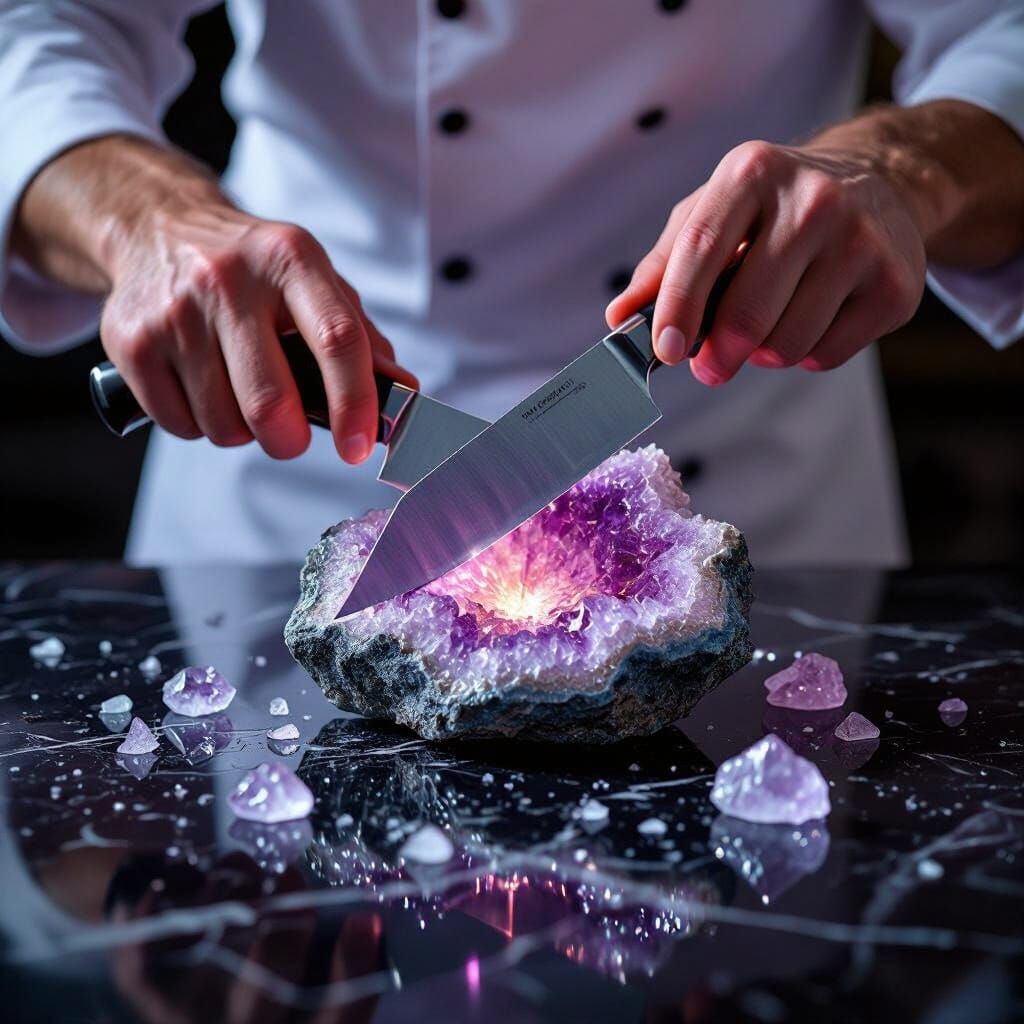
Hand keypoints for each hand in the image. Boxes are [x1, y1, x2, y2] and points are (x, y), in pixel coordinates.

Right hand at [101, 198, 416, 462]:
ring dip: (241, 431)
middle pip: (270, 403)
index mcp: (291, 259)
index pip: (337, 340)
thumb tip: (403, 396)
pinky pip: (179, 424)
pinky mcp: (130, 339)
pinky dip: (198, 425)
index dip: (354, 404)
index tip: (359, 447)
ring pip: (223, 424)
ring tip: (239, 394)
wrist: (158, 226)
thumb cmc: (256, 270)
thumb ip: (362, 338)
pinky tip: (201, 387)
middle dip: (288, 440)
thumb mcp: (315, 282)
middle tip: (290, 434)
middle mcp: (229, 278)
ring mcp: (174, 309)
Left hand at [607, 136, 927, 383]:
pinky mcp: (895, 285)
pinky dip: (806, 355)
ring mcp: (861, 242)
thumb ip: (663, 265)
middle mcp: (813, 200)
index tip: (665, 351)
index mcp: (752, 173)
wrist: (881, 182)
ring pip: (785, 345)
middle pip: (746, 315)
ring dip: (763, 354)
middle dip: (717, 355)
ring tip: (769, 323)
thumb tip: (619, 318)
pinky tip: (811, 319)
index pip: (702, 250)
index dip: (676, 309)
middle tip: (710, 365)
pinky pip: (826, 355)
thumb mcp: (713, 212)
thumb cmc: (775, 206)